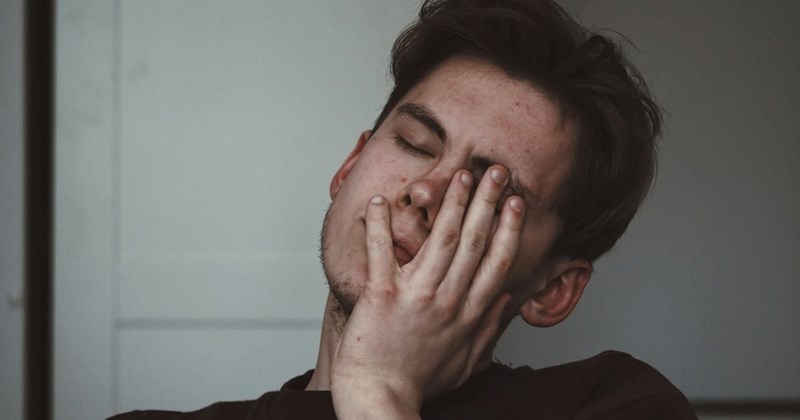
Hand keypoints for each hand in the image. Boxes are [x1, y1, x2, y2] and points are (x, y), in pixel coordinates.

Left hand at [330, 166, 524, 418]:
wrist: (380, 399)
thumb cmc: (418, 383)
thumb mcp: (466, 362)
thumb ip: (489, 329)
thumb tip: (508, 302)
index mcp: (468, 314)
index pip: (497, 262)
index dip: (509, 228)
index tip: (516, 203)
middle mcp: (448, 300)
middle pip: (475, 241)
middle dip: (488, 202)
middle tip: (496, 172)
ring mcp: (416, 296)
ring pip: (440, 239)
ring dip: (452, 203)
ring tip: (460, 175)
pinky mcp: (382, 296)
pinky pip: (381, 253)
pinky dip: (378, 226)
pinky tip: (379, 201)